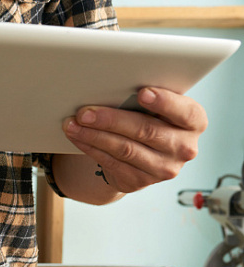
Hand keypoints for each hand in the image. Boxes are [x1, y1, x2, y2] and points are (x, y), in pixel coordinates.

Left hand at [62, 87, 206, 193]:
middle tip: (85, 112)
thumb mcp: (156, 106)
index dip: (164, 102)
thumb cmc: (149, 118)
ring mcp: (163, 168)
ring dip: (93, 135)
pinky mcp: (139, 181)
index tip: (142, 92)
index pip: (184, 112)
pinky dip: (90, 147)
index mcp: (194, 122)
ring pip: (124, 149)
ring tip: (73, 124)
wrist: (142, 153)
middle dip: (111, 120)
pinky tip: (77, 137)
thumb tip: (112, 86)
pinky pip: (111, 162)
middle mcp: (184, 148)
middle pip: (145, 131)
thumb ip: (147, 98)